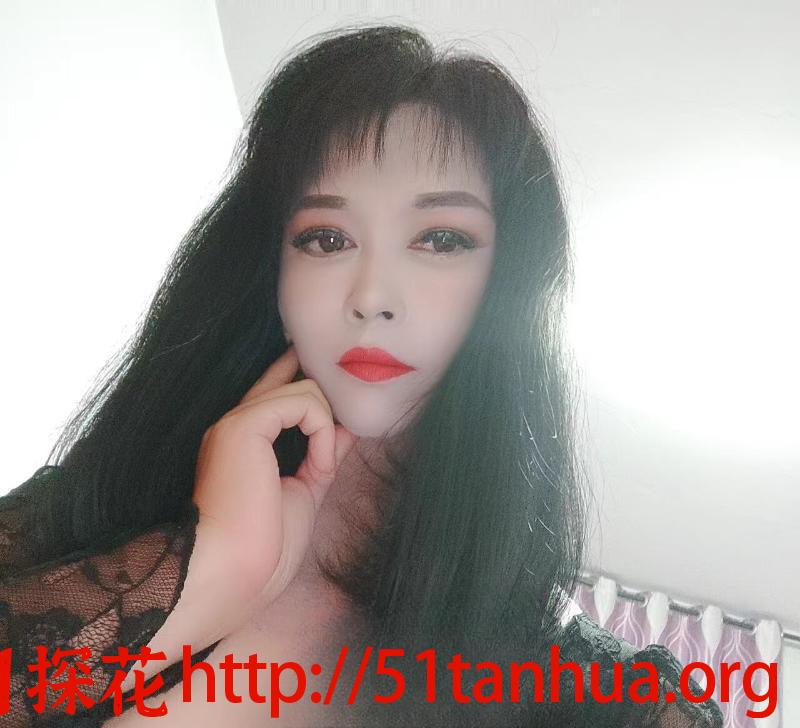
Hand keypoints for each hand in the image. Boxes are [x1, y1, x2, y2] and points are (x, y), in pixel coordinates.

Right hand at [192, 345, 356, 610]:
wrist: (232, 573)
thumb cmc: (262, 549)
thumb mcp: (304, 492)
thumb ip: (321, 457)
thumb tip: (345, 430)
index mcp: (243, 444)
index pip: (275, 393)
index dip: (304, 381)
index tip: (336, 390)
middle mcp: (235, 425)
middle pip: (288, 380)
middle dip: (325, 393)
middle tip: (349, 413)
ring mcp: (237, 422)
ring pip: (304, 390)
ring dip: (326, 429)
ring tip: (320, 470)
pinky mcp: (245, 425)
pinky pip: (304, 404)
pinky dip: (322, 433)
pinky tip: (318, 466)